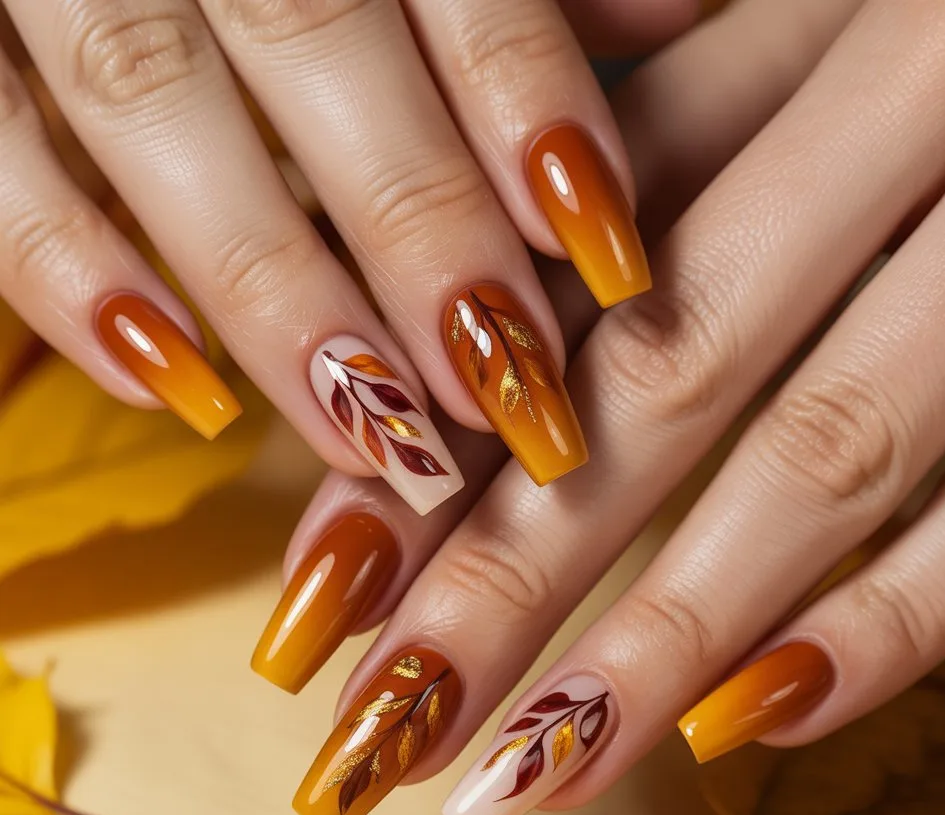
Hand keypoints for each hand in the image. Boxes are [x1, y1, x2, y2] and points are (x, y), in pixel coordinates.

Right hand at [0, 0, 670, 515]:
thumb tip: (673, 14)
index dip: (536, 112)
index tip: (611, 263)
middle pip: (318, 41)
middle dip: (420, 231)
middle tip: (508, 395)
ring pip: (155, 101)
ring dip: (273, 288)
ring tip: (373, 438)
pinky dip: (68, 271)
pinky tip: (172, 393)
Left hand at [246, 0, 862, 814]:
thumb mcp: (801, 5)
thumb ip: (665, 101)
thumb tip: (497, 216)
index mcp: (792, 44)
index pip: (559, 279)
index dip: (435, 436)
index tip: (330, 588)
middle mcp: (908, 121)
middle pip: (658, 387)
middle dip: (507, 574)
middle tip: (385, 725)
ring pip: (822, 460)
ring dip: (664, 635)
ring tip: (530, 770)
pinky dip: (894, 619)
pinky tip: (753, 718)